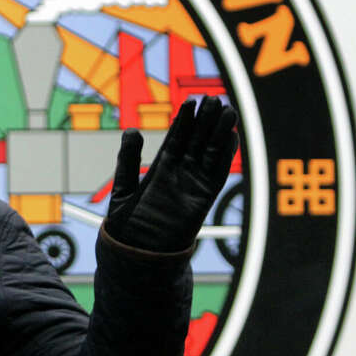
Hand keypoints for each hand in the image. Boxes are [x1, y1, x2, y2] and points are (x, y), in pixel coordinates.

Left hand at [104, 96, 238, 252]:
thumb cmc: (126, 226)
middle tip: (215, 98)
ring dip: (218, 133)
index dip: (184, 122)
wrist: (135, 256)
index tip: (191, 102)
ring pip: (209, 154)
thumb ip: (128, 160)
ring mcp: (192, 187)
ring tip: (227, 110)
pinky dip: (225, 156)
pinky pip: (217, 174)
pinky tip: (232, 136)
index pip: (176, 140)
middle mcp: (180, 176)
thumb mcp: (123, 187)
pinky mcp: (203, 200)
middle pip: (196, 142)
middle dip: (205, 122)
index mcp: (160, 171)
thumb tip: (132, 130)